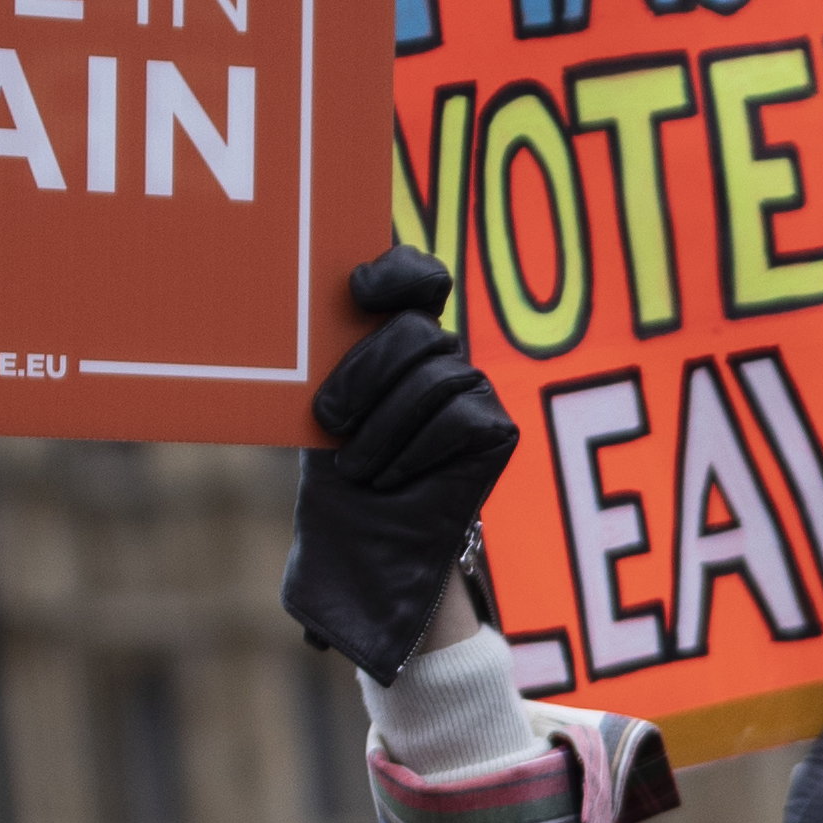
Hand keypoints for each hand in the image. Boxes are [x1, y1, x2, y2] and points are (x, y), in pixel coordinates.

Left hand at [282, 251, 515, 678]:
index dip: (400, 271)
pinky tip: (399, 479)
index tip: (358, 291)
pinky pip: (458, 416)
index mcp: (396, 339)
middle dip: (364, 374)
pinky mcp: (497, 429)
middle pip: (417, 328)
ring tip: (361, 468)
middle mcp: (441, 357)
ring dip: (382, 430)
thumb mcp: (325, 406)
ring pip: (434, 374)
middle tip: (331, 422)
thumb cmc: (336, 477)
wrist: (360, 552)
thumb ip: (338, 353)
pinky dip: (415, 452)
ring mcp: (474, 390)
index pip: (417, 277)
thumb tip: (335, 298)